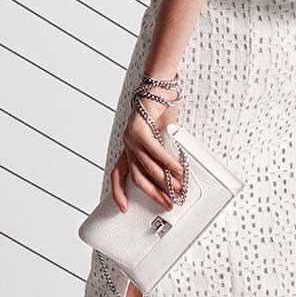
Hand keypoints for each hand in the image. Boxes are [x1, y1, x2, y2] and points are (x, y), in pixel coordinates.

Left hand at [111, 86, 185, 212]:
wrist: (158, 88)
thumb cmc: (160, 112)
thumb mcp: (161, 138)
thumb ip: (162, 155)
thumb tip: (174, 175)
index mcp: (129, 149)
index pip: (117, 176)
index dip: (118, 193)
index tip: (123, 208)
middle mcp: (127, 145)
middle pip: (137, 177)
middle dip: (153, 193)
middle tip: (167, 203)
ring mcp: (132, 138)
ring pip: (148, 167)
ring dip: (165, 181)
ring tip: (178, 189)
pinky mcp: (139, 130)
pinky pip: (155, 152)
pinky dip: (168, 163)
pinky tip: (178, 171)